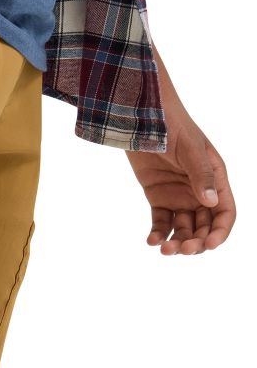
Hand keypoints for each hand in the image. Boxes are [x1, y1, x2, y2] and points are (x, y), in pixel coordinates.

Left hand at [126, 54, 235, 255]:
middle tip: (182, 249)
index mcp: (216, 179)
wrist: (142, 118)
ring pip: (183, 228)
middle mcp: (200, 191)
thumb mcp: (190, 149)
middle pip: (204, 226)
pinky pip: (161, 222)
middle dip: (196, 241)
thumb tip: (211, 202)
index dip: (220, 232)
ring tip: (165, 249)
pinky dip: (158, 234)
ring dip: (177, 241)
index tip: (208, 245)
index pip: (225, 213)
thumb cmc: (173, 126)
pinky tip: (151, 241)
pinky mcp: (158, 197)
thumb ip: (201, 175)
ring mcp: (179, 195)